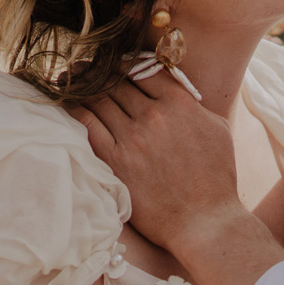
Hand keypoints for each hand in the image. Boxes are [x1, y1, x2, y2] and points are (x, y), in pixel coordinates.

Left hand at [73, 73, 244, 256]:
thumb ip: (194, 104)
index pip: (145, 69)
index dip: (127, 63)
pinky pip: (87, 126)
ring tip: (70, 78)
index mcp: (180, 104)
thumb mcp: (217, 129)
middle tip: (85, 66)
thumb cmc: (216, 178)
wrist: (205, 221)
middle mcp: (154, 115)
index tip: (116, 63)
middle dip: (100, 71)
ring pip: (99, 99)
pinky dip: (74, 111)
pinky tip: (66, 105)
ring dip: (84, 86)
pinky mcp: (115, 161)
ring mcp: (132, 138)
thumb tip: (174, 90)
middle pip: (118, 81)